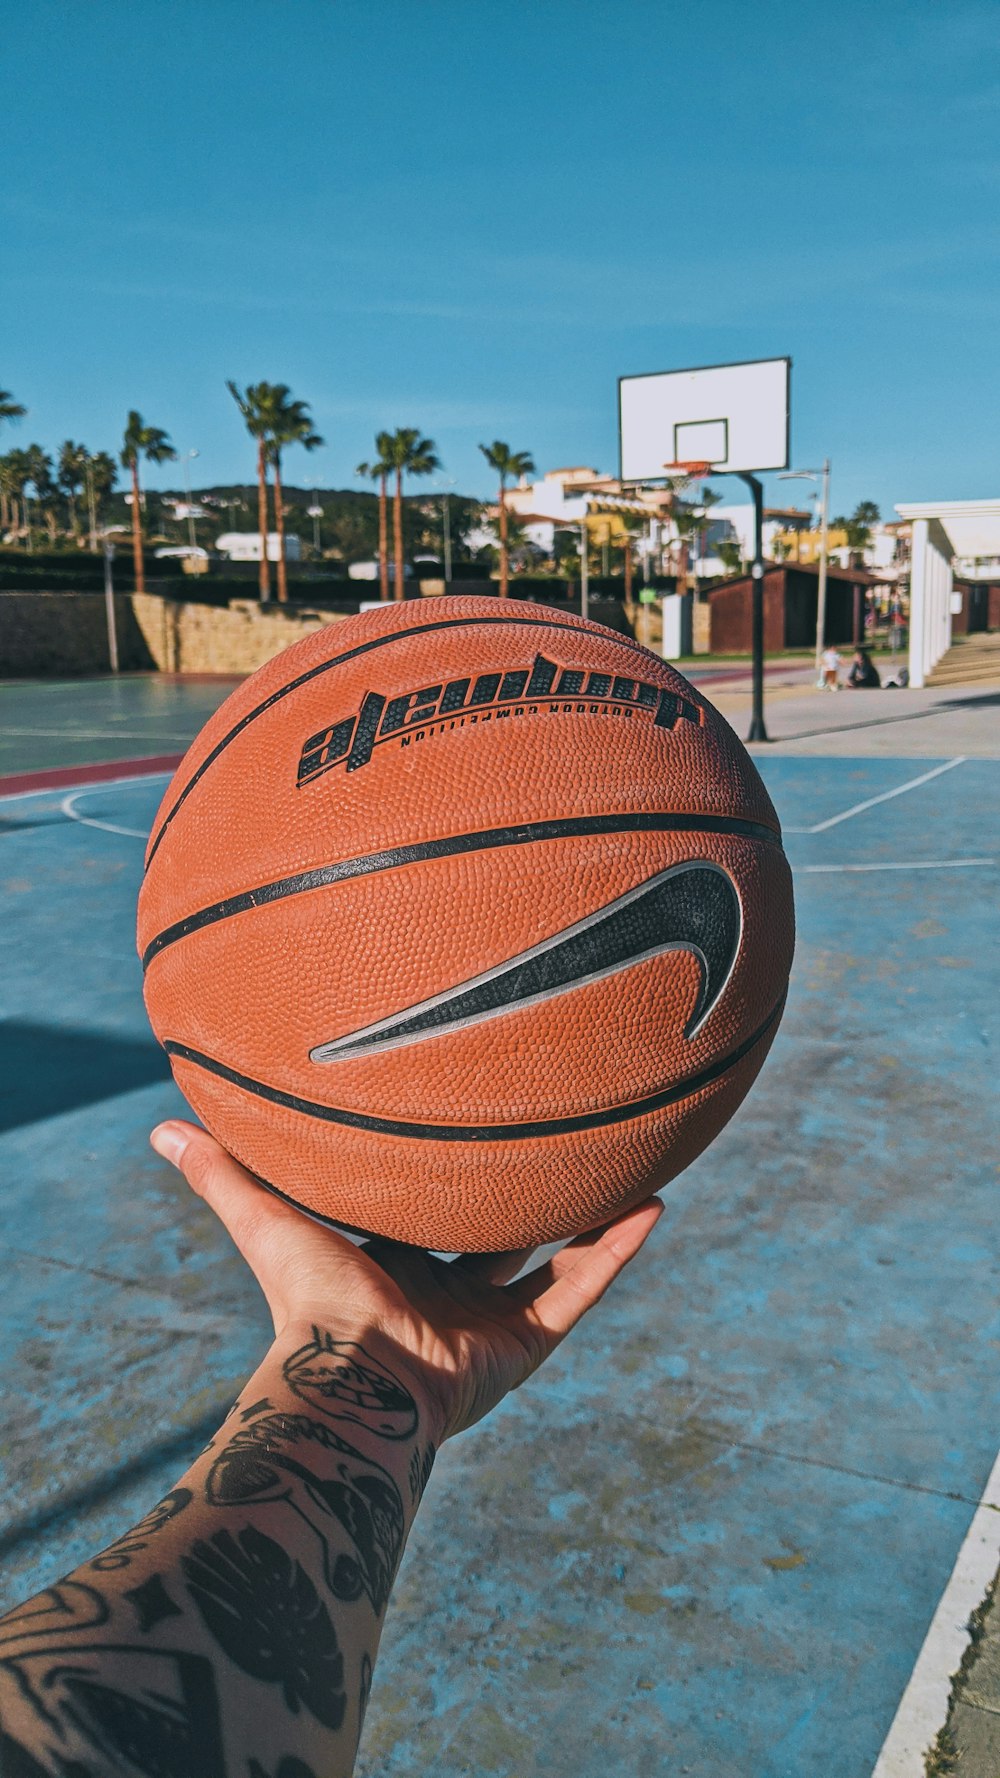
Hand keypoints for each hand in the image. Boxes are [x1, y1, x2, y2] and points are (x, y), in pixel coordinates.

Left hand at [150, 1120, 661, 1442]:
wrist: (353, 1378)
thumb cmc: (305, 1300)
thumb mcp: (269, 1217)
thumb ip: (222, 1174)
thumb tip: (160, 1129)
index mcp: (390, 1268)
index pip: (422, 1215)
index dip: (442, 1175)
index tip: (465, 1123)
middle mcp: (442, 1295)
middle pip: (491, 1237)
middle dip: (520, 1196)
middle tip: (554, 1134)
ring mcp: (489, 1323)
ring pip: (550, 1261)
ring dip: (584, 1218)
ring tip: (626, 1163)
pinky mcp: (526, 1344)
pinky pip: (582, 1288)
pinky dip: (617, 1250)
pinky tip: (654, 1204)